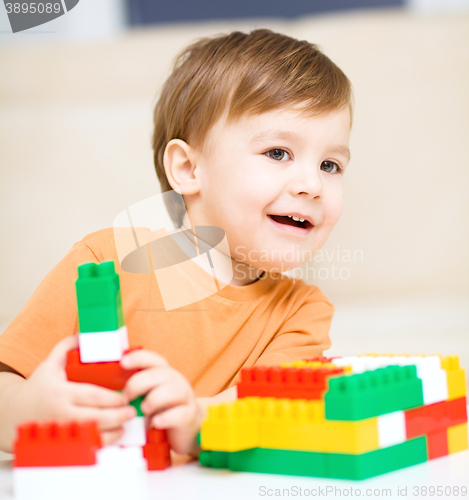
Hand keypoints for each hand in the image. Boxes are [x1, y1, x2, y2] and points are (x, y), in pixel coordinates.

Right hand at [4, 335, 135, 448]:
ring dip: (111, 433)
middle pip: (93, 418)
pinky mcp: (59, 444)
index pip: (90, 395)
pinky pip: (83, 447)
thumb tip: (87, 334)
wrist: (13, 413)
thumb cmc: (37, 387)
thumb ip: (68, 346)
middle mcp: (61, 414)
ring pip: (90, 436)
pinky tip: (112, 436)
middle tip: (131, 411)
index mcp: (60, 392)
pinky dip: (100, 444)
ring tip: (125, 425)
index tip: (124, 397)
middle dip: (116, 416)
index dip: (110, 398)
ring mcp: (60, 432)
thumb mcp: (50, 364)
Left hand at [120, 349, 201, 455]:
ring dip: (152, 400)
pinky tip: (155, 423)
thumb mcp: (149, 394)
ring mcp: (184, 396)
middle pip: (156, 374)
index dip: (137, 358)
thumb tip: (110, 391)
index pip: (151, 359)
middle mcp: (175, 380)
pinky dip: (164, 418)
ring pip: (170, 390)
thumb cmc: (162, 409)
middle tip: (126, 398)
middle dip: (137, 385)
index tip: (123, 363)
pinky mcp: (189, 414)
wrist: (188, 427)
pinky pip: (178, 413)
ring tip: (143, 410)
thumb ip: (136, 389)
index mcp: (163, 372)